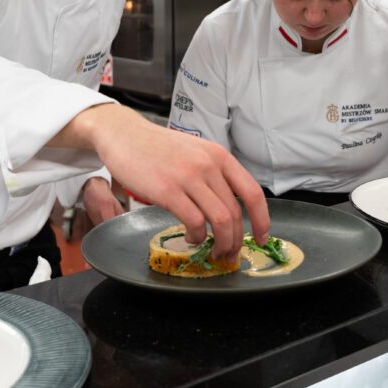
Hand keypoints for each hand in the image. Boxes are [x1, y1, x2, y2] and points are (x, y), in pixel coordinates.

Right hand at [61, 104, 269, 259]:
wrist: (124, 134)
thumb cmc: (157, 147)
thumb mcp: (195, 152)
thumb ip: (214, 173)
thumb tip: (230, 206)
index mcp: (219, 156)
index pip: (252, 193)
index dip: (263, 220)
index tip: (263, 237)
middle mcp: (208, 165)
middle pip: (236, 213)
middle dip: (236, 240)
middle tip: (229, 254)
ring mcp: (188, 177)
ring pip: (221, 220)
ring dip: (221, 243)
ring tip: (213, 251)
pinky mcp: (167, 190)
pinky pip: (194, 222)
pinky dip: (197, 237)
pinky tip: (191, 237)